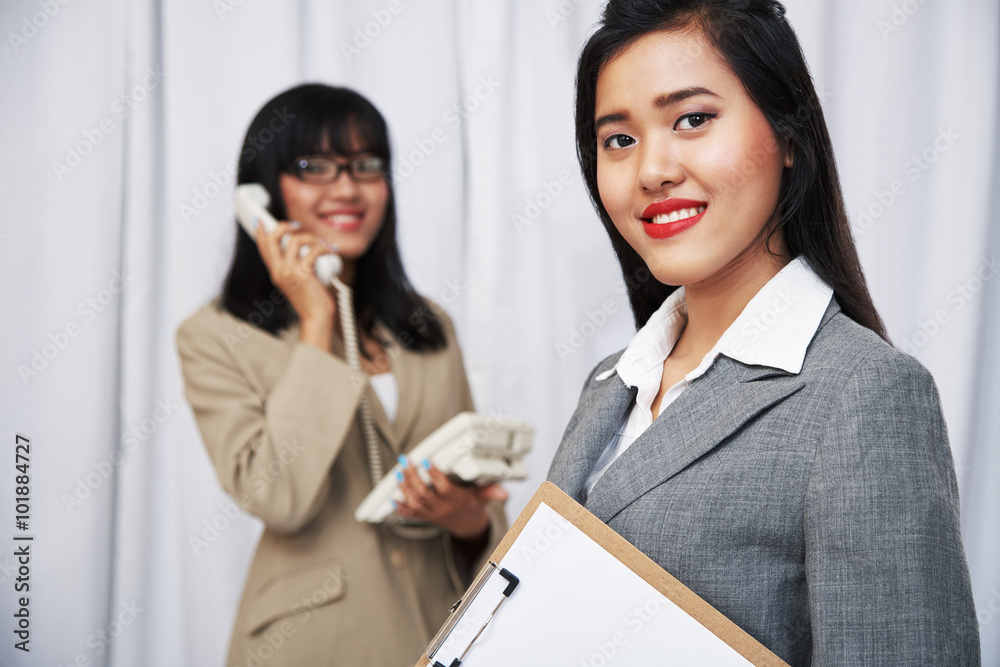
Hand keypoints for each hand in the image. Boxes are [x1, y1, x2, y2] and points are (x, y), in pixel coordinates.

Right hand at [254, 221, 336, 349]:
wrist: (317, 318)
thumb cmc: (312, 300)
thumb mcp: (298, 281)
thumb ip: (296, 265)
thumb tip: (304, 247)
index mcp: (276, 272)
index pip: (262, 247)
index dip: (261, 231)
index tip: (262, 220)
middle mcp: (278, 271)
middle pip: (271, 238)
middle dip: (283, 226)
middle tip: (297, 225)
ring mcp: (289, 272)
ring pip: (294, 240)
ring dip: (310, 237)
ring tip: (320, 243)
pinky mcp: (303, 274)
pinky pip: (313, 251)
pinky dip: (323, 248)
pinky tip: (329, 251)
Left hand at [393, 457, 507, 538]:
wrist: (467, 526)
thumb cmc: (473, 506)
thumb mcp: (483, 497)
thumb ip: (492, 492)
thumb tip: (503, 492)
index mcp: (456, 501)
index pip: (443, 488)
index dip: (434, 475)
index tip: (426, 460)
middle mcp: (442, 508)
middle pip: (424, 494)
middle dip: (413, 477)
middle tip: (406, 461)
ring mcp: (431, 514)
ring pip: (414, 502)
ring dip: (404, 488)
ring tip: (398, 473)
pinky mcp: (424, 517)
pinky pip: (410, 514)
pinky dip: (400, 507)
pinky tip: (393, 497)